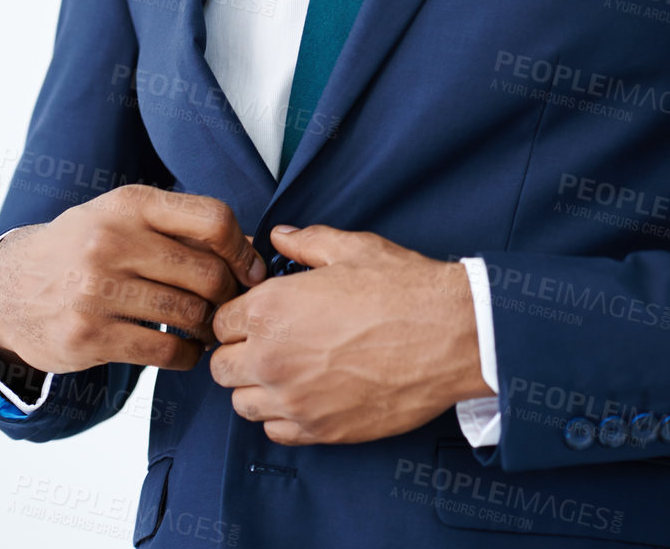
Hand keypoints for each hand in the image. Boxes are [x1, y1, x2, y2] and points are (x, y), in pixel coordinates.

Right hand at [0, 185, 266, 377]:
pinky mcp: (88, 336)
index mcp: (130, 204)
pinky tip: (186, 351)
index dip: (242, 249)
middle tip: (231, 307)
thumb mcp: (123, 217)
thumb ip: (180, 227)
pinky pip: (163, 352)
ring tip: (208, 328)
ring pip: (188, 314)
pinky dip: (187, 356)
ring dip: (208, 327)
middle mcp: (112, 242)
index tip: (249, 270)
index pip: (213, 219)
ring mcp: (97, 291)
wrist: (9, 288)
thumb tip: (250, 249)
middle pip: (206, 273)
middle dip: (229, 294)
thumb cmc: (83, 247)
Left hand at [208, 225, 492, 444]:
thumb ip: (306, 242)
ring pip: (242, 404)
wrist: (448, 336)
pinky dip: (282, 416)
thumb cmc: (402, 289)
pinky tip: (306, 394)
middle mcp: (271, 359)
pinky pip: (275, 432)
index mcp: (271, 310)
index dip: (238, 314)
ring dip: (256, 386)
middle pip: (222, 367)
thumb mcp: (351, 249)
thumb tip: (281, 237)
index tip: (258, 313)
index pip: (221, 321)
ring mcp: (294, 401)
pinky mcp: (319, 431)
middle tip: (270, 339)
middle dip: (240, 350)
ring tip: (287, 368)